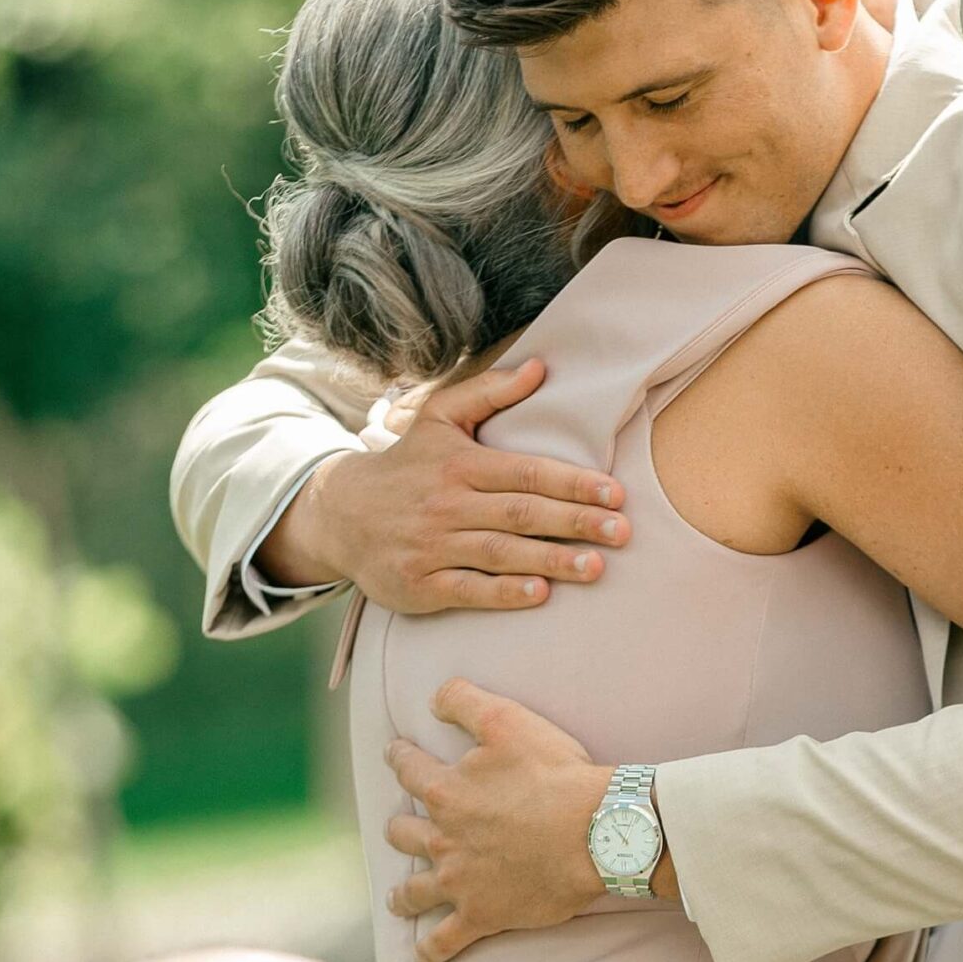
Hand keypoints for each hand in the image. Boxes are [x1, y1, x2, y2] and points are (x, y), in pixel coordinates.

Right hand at [258, 357, 631, 612]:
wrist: (340, 514)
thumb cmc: (406, 465)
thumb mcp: (439, 418)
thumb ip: (490, 392)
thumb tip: (541, 367)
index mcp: (460, 463)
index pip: (526, 472)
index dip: (572, 483)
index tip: (615, 493)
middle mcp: (447, 504)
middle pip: (521, 513)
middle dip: (575, 523)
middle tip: (622, 532)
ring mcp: (433, 546)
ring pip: (500, 554)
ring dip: (551, 561)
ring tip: (597, 567)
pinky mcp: (420, 584)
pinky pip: (468, 589)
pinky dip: (504, 593)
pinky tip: (540, 594)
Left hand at [383, 680, 613, 961]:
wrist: (596, 833)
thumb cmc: (556, 775)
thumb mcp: (508, 720)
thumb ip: (464, 702)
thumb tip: (433, 698)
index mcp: (446, 790)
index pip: (408, 770)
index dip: (400, 758)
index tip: (397, 754)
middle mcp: (442, 838)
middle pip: (402, 833)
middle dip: (400, 829)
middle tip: (401, 828)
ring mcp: (459, 881)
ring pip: (414, 891)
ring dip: (404, 894)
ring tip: (400, 898)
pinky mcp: (482, 916)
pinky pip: (446, 940)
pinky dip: (432, 950)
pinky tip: (425, 955)